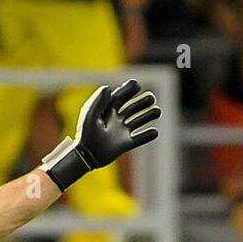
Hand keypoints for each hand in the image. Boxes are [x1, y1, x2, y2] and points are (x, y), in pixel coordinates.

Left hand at [42, 78, 161, 191]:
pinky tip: (154, 132)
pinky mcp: (125, 144)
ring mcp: (122, 132)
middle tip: (151, 98)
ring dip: (150, 115)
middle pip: (134, 106)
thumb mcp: (90, 115)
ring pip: (140, 120)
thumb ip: (98, 101)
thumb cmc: (85, 135)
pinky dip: (148, 135)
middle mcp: (117, 119)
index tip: (136, 85)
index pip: (122, 95)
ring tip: (157, 111)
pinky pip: (140, 139)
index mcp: (108, 110)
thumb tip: (108, 87)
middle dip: (144, 101)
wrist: (85, 156)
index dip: (130, 89)